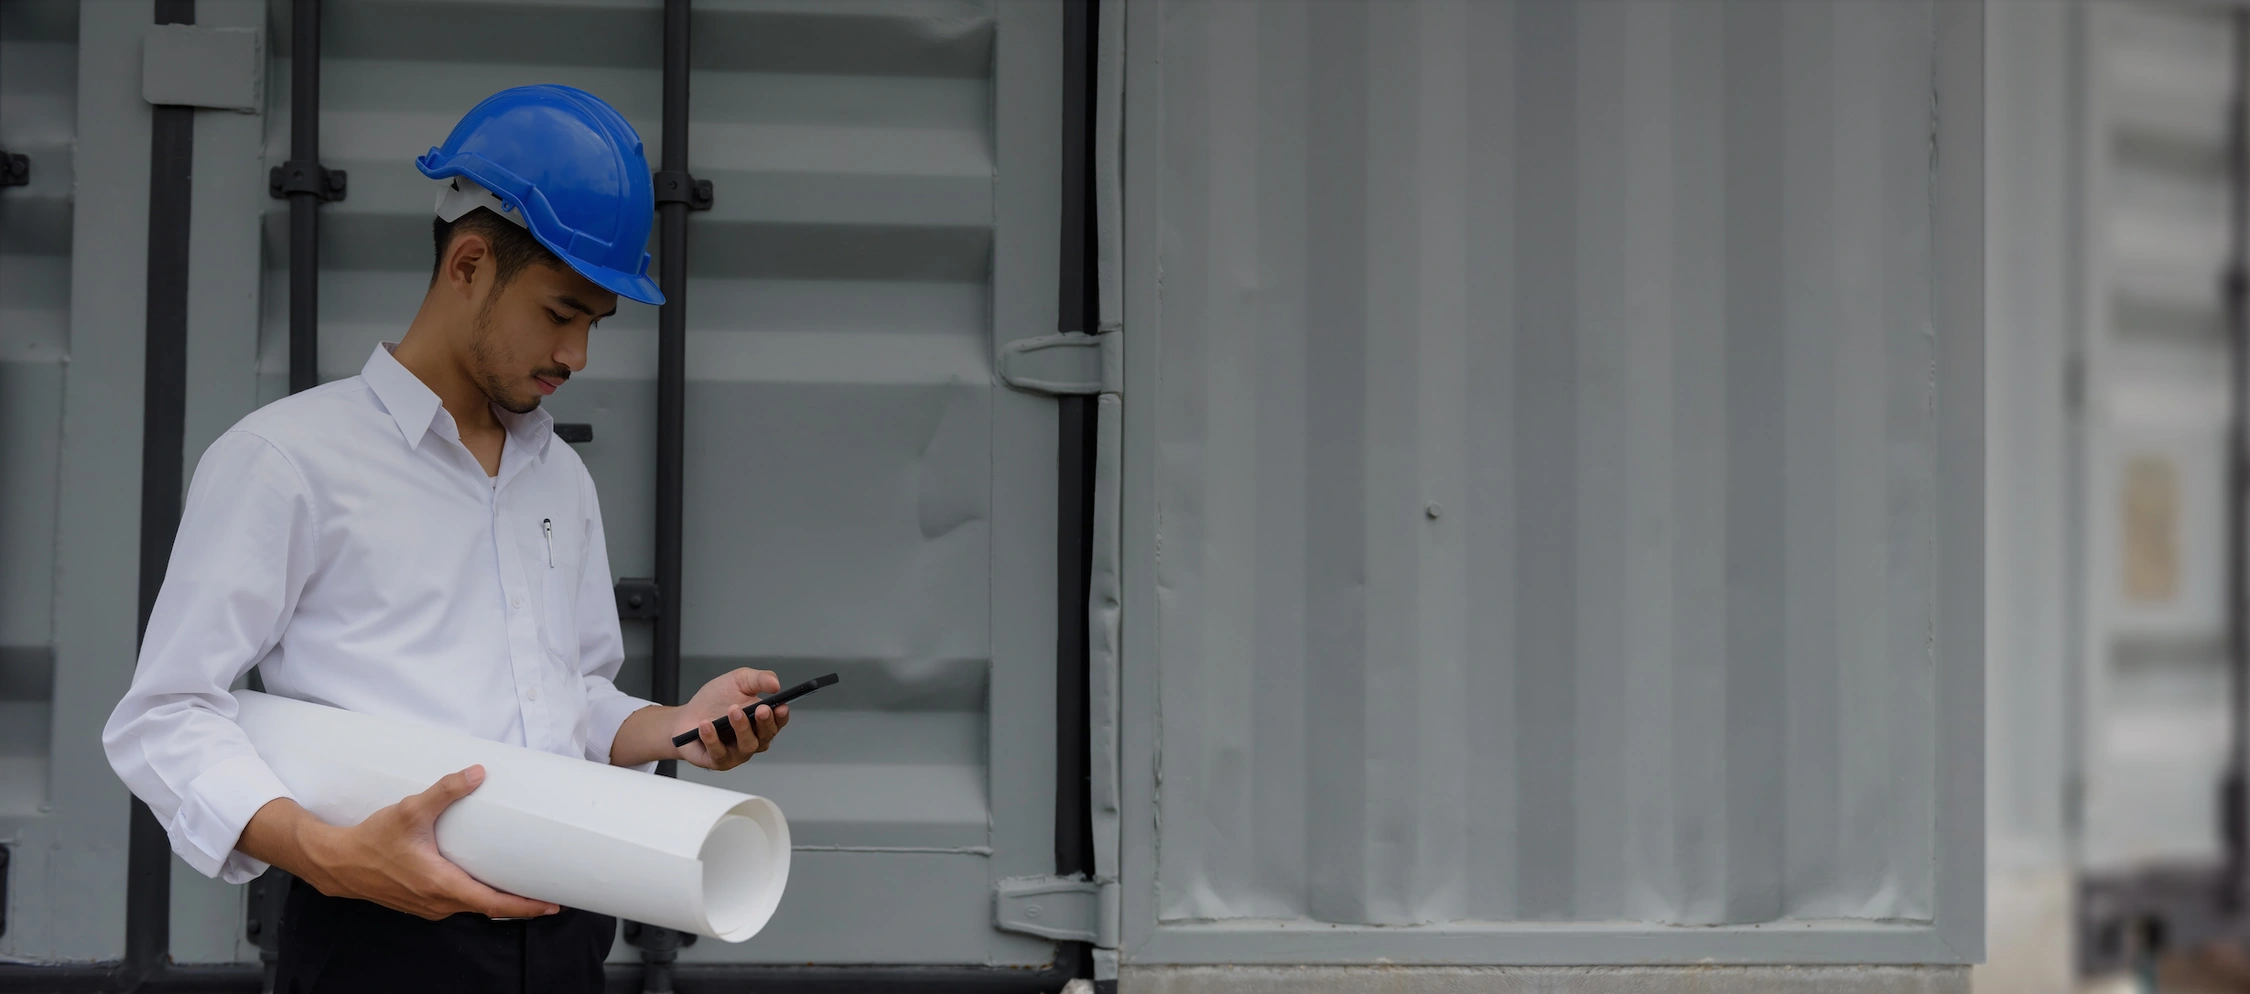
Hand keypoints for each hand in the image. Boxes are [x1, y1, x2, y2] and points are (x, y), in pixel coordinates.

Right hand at [295, 765, 557, 920]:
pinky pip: (458, 903)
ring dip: (499, 901)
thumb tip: (477, 773)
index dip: (525, 906)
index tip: (551, 905)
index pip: (494, 904)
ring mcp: (430, 905)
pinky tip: (487, 883)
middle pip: (489, 908)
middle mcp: (439, 902)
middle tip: (550, 894)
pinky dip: (479, 897)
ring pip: (473, 907)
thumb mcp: (411, 811)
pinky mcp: (421, 901)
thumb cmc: (372, 840)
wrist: (337, 862)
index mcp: (443, 886)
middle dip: (520, 904)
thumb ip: (445, 790)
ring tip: (525, 888)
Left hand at [673, 667, 790, 771]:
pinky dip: (713, 739)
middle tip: (759, 708)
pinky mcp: (718, 760)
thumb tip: (776, 683)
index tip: (780, 706)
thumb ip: (759, 679)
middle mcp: (753, 739)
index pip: (778, 722)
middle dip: (765, 722)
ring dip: (741, 729)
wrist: (687, 716)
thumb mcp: (738, 681)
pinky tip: (707, 725)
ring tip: (732, 712)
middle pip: (766, 736)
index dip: (781, 716)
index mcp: (761, 721)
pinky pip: (719, 753)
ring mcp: (737, 752)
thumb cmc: (714, 701)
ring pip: (746, 746)